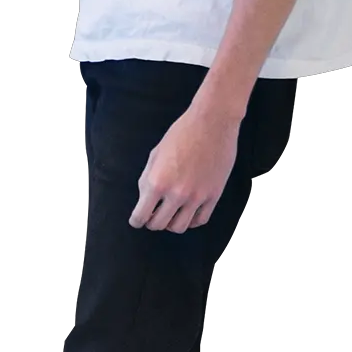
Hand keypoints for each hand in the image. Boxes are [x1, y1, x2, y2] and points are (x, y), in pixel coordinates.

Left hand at [130, 101, 240, 231]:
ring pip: (180, 227)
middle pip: (159, 225)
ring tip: (169, 214)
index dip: (136, 221)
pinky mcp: (214, 195)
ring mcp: (197, 197)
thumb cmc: (180, 134)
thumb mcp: (154, 155)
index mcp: (157, 182)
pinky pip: (201, 220)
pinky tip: (187, 213)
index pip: (141, 215)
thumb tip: (145, 198)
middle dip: (152, 222)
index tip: (137, 220)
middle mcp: (177, 194)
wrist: (211, 123)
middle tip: (152, 215)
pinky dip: (191, 221)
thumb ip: (147, 179)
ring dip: (171, 224)